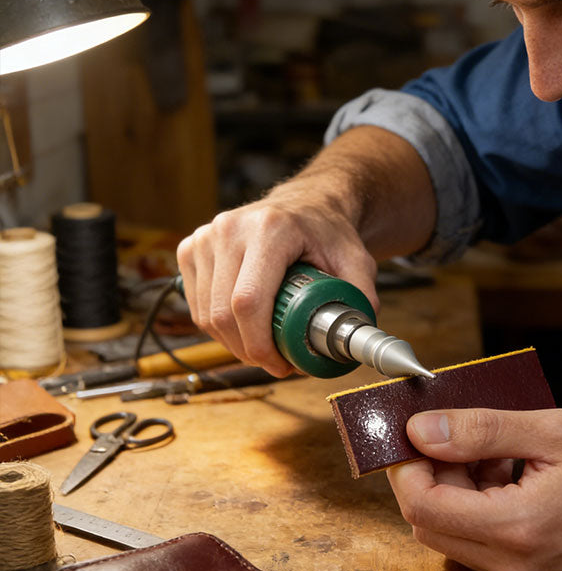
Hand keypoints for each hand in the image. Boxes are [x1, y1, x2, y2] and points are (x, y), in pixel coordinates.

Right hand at [176, 178, 377, 374]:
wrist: (305, 205)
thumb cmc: (327, 234)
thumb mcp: (357, 260)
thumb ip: (362, 296)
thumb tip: (355, 337)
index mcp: (270, 229)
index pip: (248, 300)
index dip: (259, 344)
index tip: (280, 365)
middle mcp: (231, 229)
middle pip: (222, 313)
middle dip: (248, 350)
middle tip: (276, 362)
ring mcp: (205, 236)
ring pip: (205, 314)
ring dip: (231, 342)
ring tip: (263, 345)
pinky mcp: (190, 248)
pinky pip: (196, 305)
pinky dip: (217, 326)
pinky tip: (243, 325)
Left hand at [387, 408, 561, 570]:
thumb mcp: (555, 432)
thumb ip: (481, 429)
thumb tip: (422, 429)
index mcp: (516, 528)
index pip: (422, 505)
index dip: (408, 465)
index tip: (418, 432)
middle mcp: (511, 566)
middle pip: (428, 522)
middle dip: (430, 474)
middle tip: (461, 436)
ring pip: (450, 533)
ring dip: (455, 488)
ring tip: (496, 451)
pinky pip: (477, 543)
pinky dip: (477, 505)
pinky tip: (508, 474)